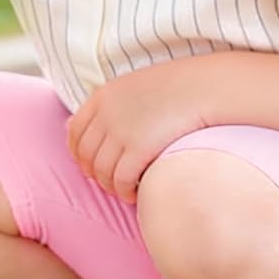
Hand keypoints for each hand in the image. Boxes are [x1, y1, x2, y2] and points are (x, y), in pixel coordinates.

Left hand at [66, 62, 210, 203]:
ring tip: (124, 190)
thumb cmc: (176, 87)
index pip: (74, 131)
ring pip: (101, 172)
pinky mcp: (138, 149)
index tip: (89, 164)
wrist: (203, 87)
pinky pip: (121, 180)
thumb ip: (114, 102)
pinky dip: (125, 191)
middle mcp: (106, 114)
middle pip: (85, 155)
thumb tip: (98, 122)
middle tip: (108, 182)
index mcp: (103, 96)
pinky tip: (135, 193)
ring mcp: (120, 131)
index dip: (78, 153)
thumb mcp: (135, 85)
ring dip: (110, 186)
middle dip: (93, 173)